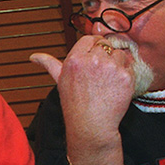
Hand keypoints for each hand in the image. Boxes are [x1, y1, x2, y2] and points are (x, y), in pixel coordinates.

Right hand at [31, 35, 131, 164]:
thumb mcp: (59, 81)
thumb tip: (33, 57)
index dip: (95, 48)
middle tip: (102, 75)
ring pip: (120, 54)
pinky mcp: (125, 76)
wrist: (91, 126)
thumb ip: (49, 64)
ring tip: (108, 82)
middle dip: (106, 57)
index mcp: (75, 58)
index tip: (95, 60)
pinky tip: (116, 87)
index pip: (91, 38)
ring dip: (118, 65)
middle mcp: (93, 60)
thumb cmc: (75, 105)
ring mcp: (111, 67)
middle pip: (106, 45)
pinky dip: (127, 75)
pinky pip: (130, 66)